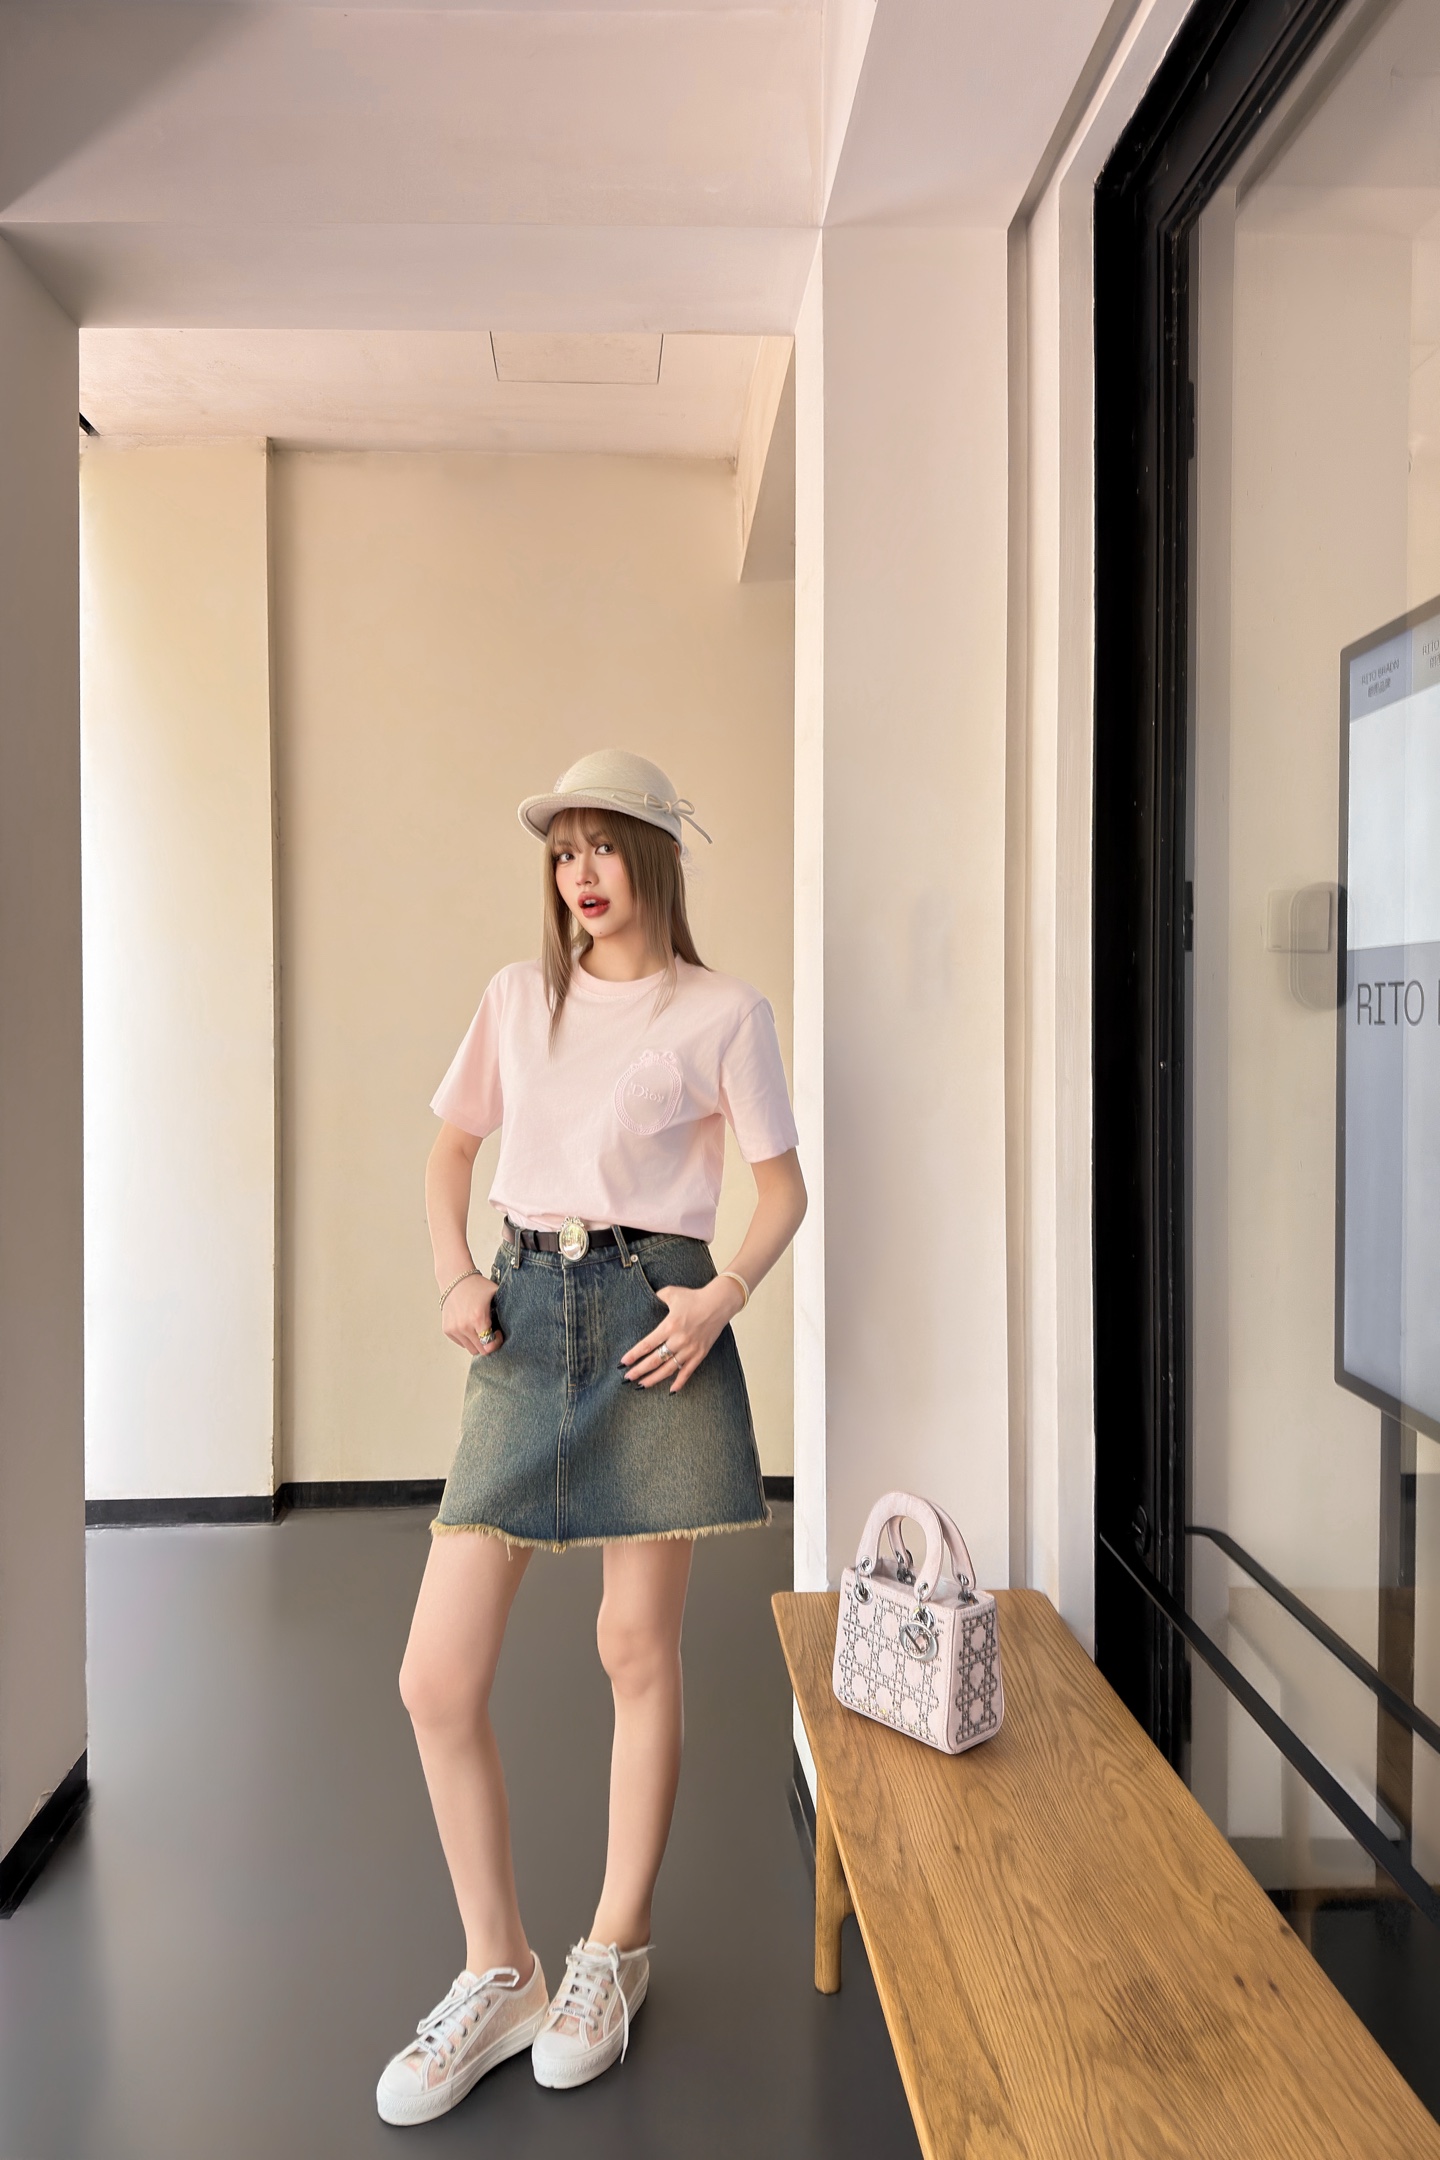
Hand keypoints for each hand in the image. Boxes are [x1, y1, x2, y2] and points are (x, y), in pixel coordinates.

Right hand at [442, 1274, 503, 1356]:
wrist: (455, 1279)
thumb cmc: (478, 1286)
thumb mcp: (496, 1294)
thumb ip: (507, 1310)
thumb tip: (521, 1323)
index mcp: (478, 1318)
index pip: (489, 1346)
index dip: (497, 1342)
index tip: (498, 1333)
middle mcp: (464, 1326)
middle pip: (481, 1350)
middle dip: (489, 1343)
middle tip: (491, 1331)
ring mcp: (454, 1329)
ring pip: (471, 1349)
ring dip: (478, 1342)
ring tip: (481, 1329)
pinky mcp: (447, 1330)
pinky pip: (462, 1343)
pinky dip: (468, 1339)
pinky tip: (470, 1326)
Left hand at [620, 1277, 742, 1392]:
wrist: (719, 1303)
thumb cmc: (695, 1297)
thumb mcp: (672, 1293)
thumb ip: (657, 1297)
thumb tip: (647, 1298)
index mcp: (670, 1325)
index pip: (647, 1344)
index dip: (634, 1355)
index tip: (623, 1362)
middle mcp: (679, 1340)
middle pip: (655, 1360)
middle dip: (639, 1370)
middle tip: (627, 1377)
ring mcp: (690, 1349)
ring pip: (669, 1369)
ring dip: (654, 1379)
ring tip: (641, 1385)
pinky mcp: (700, 1354)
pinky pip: (688, 1371)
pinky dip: (679, 1382)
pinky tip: (671, 1390)